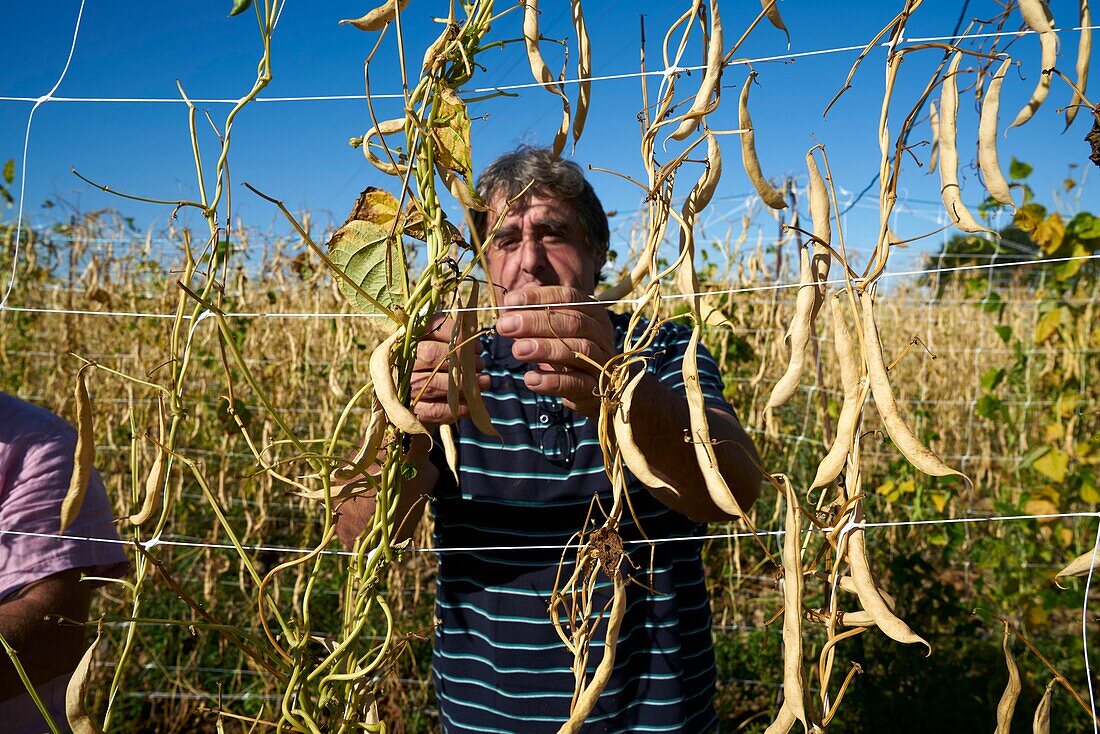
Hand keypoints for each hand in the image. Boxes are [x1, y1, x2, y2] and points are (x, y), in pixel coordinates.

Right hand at [409, 314, 490, 426]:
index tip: (476, 346)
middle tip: (480, 364)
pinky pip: (434, 410)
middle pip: (430, 354)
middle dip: (461, 359)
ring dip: (463, 383)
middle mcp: (400, 360)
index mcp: (407, 337)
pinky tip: (471, 403)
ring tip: (484, 381)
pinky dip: (456, 407)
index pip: (431, 327)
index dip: (458, 335)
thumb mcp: (435, 341)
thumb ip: (451, 335)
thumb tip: (474, 339)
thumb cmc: (428, 362)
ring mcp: (402, 386)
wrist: (405, 393)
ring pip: (433, 383)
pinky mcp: (409, 409)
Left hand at [495, 286, 615, 417]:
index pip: (568, 297)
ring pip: (579, 350)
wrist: (590, 390)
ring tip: (517, 350)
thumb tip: (508, 306)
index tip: (509, 302)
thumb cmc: (567, 352)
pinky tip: (530, 379)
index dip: (538, 298)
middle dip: (536, 322)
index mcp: (592, 312)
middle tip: (505, 326)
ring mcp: (602, 361)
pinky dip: (553, 381)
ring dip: (546, 349)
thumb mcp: (554, 331)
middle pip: (573, 322)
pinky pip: (577, 383)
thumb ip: (536, 317)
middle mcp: (601, 333)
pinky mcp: (596, 388)